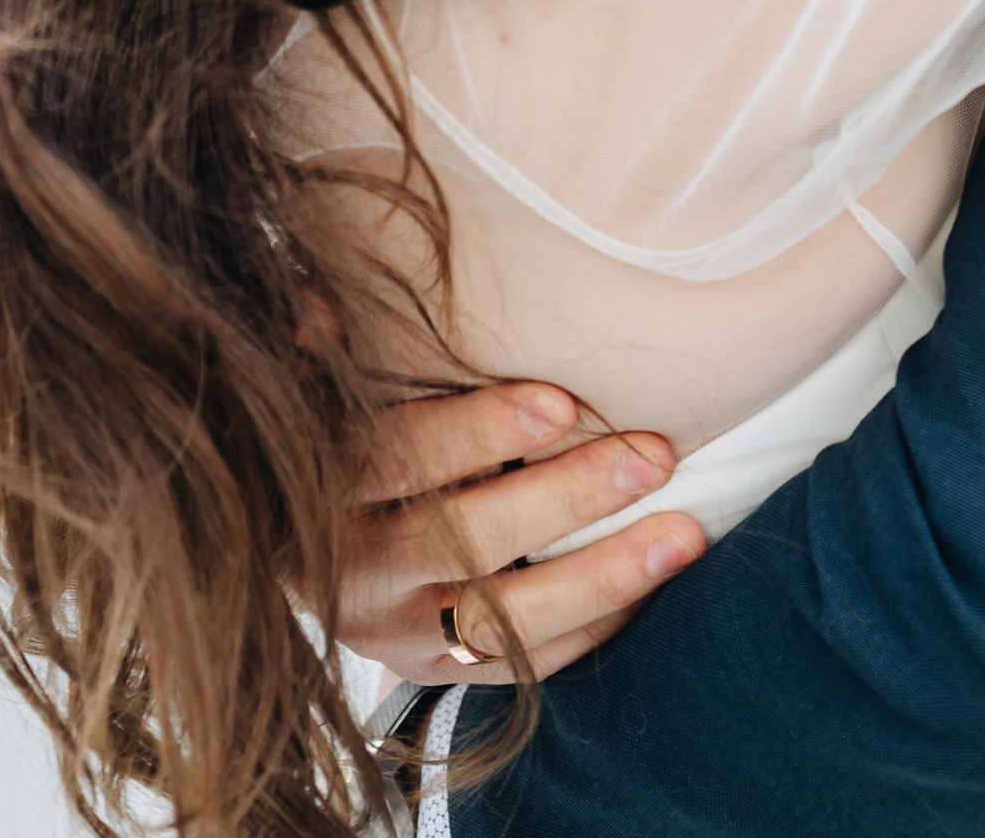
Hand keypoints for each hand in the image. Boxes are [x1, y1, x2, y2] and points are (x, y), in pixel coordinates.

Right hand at [335, 380, 705, 687]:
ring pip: (503, 619)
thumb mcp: (322, 386)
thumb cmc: (340, 428)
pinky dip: (589, 627)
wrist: (301, 546)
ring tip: (682, 534)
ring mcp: (395, 636)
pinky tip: (653, 586)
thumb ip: (334, 348)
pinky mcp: (435, 675)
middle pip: (465, 540)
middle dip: (567, 497)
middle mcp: (353, 575)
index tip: (562, 401)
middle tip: (653, 455)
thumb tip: (318, 308)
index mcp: (320, 489)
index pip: (397, 461)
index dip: (477, 433)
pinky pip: (522, 665)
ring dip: (601, 575)